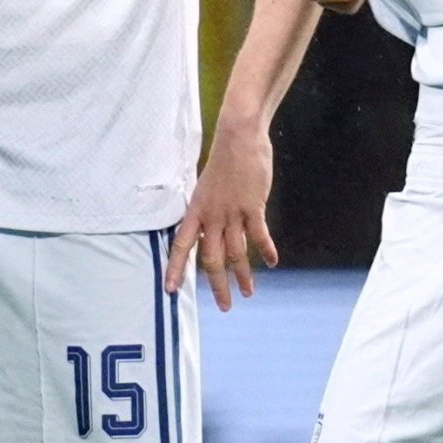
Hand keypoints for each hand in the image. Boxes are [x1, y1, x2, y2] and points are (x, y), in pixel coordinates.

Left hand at [171, 117, 280, 308]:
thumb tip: (209, 228)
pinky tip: (272, 262)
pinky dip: (266, 250)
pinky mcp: (252, 207)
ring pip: (235, 253)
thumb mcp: (206, 187)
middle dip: (217, 285)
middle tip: (224, 305)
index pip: (181, 245)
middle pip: (210, 258)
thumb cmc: (224, 160)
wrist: (238, 137)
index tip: (171, 289)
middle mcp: (211, 216)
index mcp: (196, 211)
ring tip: (248, 293)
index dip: (175, 268)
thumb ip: (207, 210)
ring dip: (242, 275)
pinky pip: (258, 235)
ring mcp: (232, 212)